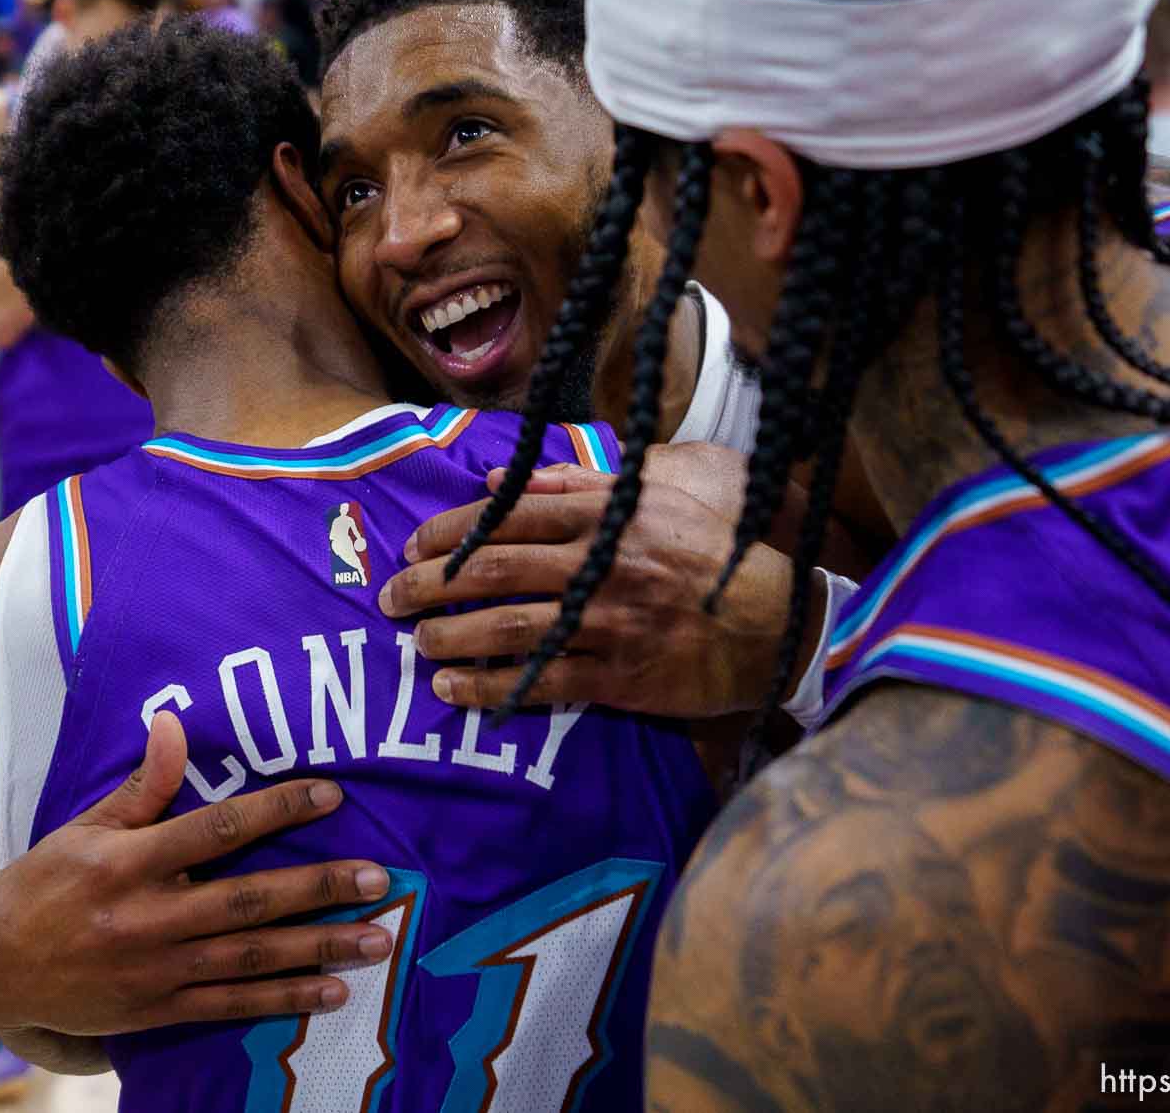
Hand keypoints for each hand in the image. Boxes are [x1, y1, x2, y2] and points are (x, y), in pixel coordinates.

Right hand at [0, 712, 395, 1035]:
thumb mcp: (87, 826)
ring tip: (379, 938)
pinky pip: (233, 1005)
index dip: (276, 810)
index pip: (215, 830)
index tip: (332, 796)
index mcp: (130, 862)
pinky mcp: (160, 1009)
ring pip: (251, 958)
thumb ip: (144, 784)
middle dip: (318, 888)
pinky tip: (333, 990)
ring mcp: (157, 969)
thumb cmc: (46, 883)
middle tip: (378, 878)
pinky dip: (285, 999)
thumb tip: (175, 722)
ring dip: (320, 947)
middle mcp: (148, 917)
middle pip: (247, 901)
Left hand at [377, 450, 795, 715]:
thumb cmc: (712, 555)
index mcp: (608, 516)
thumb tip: (498, 481)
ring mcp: (609, 624)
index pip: (508, 518)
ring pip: (509, 627)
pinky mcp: (620, 677)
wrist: (778, 624)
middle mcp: (601, 566)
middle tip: (391, 597)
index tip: (413, 545)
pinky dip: (489, 686)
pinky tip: (452, 689)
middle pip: (494, 571)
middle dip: (430, 585)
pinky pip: (541, 683)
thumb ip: (577, 486)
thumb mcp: (657, 498)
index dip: (451, 532)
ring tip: (415, 643)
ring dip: (450, 636)